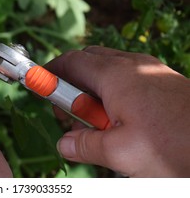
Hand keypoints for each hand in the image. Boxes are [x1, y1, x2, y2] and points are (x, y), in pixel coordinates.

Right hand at [45, 46, 189, 176]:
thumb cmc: (175, 147)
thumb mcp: (121, 153)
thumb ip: (85, 145)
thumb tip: (63, 144)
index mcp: (116, 76)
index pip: (70, 62)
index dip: (49, 74)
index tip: (38, 89)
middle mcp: (132, 64)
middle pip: (87, 61)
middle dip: (70, 83)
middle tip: (70, 115)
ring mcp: (149, 69)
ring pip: (106, 69)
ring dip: (92, 90)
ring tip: (98, 122)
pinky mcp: (161, 79)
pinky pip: (125, 77)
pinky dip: (111, 92)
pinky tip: (121, 120)